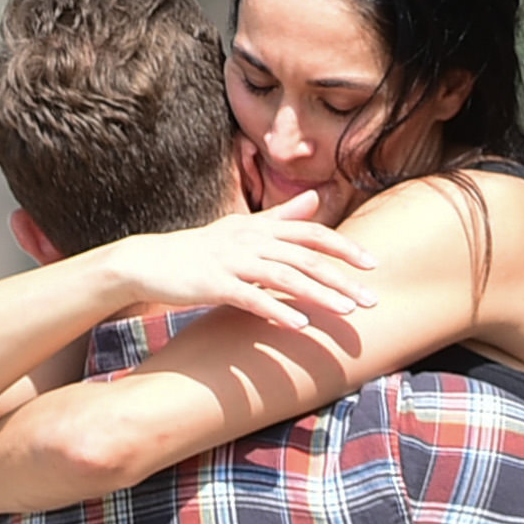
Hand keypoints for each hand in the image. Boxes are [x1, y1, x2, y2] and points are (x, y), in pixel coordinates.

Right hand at [111, 190, 375, 332]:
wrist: (149, 262)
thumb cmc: (200, 250)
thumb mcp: (243, 228)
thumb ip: (281, 216)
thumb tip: (315, 198)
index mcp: (261, 228)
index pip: (312, 233)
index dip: (344, 248)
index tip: (373, 265)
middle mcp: (251, 239)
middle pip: (306, 256)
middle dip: (343, 277)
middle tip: (373, 299)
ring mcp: (232, 261)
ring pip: (285, 276)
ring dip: (319, 294)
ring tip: (347, 312)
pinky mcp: (214, 283)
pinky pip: (251, 298)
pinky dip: (277, 310)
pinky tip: (300, 326)